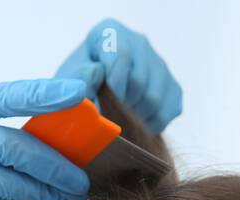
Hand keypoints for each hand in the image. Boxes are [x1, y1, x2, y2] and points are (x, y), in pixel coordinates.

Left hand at [55, 18, 182, 134]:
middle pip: (140, 81)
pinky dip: (149, 126)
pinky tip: (133, 125)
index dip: (113, 88)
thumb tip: (94, 75)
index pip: (121, 56)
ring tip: (117, 121)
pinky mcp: (172, 88)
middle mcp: (139, 43)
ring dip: (134, 119)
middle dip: (121, 106)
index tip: (102, 109)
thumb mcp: (66, 85)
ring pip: (155, 100)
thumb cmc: (75, 91)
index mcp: (110, 32)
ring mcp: (159, 65)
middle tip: (106, 117)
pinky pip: (167, 113)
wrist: (91, 106)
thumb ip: (75, 81)